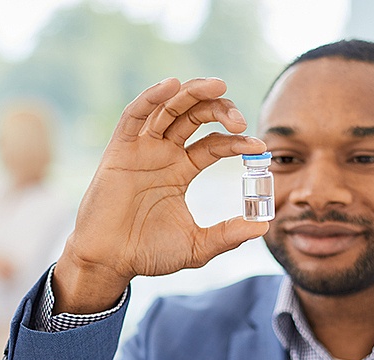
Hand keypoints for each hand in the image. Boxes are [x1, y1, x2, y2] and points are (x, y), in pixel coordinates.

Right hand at [54, 77, 267, 313]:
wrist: (110, 261)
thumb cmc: (149, 253)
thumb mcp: (197, 245)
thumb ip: (228, 235)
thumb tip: (263, 227)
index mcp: (181, 170)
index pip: (214, 144)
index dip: (237, 142)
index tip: (259, 147)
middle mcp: (163, 154)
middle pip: (194, 117)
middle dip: (219, 111)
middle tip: (239, 120)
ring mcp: (142, 149)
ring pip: (169, 109)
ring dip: (192, 92)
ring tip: (217, 85)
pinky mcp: (120, 150)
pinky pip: (134, 116)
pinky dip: (150, 98)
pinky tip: (171, 85)